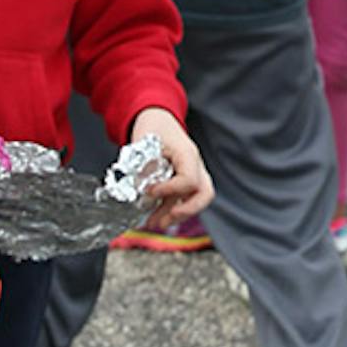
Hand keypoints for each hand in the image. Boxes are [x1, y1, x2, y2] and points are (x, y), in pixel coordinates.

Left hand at [131, 106, 212, 231]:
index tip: (150, 192)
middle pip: (204, 194)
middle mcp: (195, 167)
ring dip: (173, 217)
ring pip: (194, 202)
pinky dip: (169, 213)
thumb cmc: (155, 129)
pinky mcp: (184, 185)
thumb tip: (142, 190)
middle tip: (164, 221)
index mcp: (187, 154)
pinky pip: (183, 202)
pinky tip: (153, 220)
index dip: (170, 190)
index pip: (189, 180)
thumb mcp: (145, 142)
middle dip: (186, 211)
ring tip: (152, 224)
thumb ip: (145, 166)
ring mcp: (192, 176)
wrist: (158, 122)